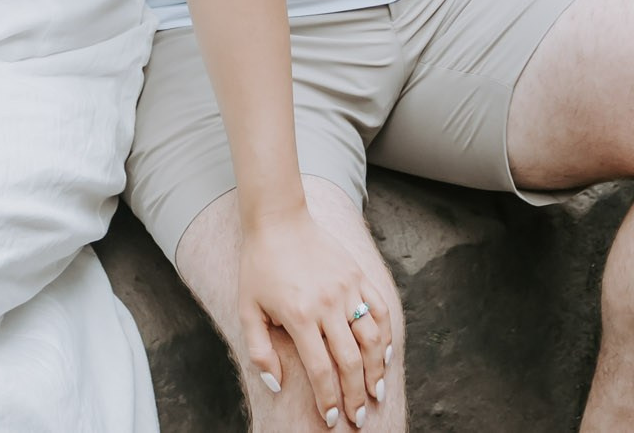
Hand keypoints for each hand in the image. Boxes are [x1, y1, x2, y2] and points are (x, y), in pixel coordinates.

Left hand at [235, 207, 393, 429]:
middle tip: (358, 418)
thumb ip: (260, 350)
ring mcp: (347, 289)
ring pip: (372, 339)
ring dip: (377, 370)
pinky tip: (385, 355)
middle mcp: (327, 304)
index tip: (331, 419)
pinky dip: (386, 336)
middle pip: (350, 361)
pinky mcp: (358, 275)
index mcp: (299, 316)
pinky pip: (380, 310)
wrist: (278, 220)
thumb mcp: (247, 309)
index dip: (328, 399)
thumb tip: (276, 384)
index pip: (320, 370)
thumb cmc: (259, 266)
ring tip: (375, 392)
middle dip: (355, 395)